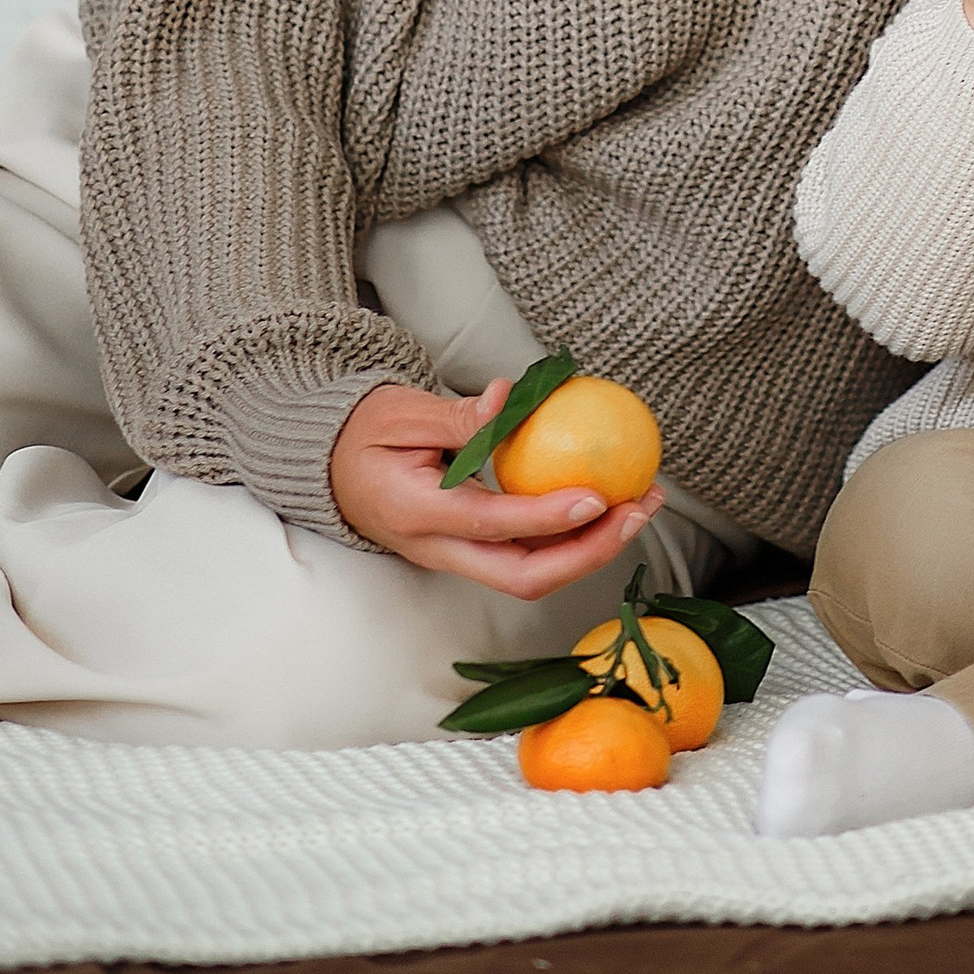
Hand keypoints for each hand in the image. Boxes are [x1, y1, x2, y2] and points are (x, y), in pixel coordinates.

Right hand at [329, 377, 663, 590]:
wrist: (332, 470)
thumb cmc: (364, 433)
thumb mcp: (400, 412)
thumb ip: (456, 414)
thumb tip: (508, 398)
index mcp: (417, 514)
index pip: (492, 524)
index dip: (549, 517)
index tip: (598, 495)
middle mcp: (437, 550)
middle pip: (523, 576)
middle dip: (589, 553)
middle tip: (639, 510)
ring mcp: (454, 558)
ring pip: (530, 574)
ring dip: (591, 548)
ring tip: (642, 503)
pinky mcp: (471, 552)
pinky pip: (527, 555)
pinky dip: (573, 538)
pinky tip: (611, 502)